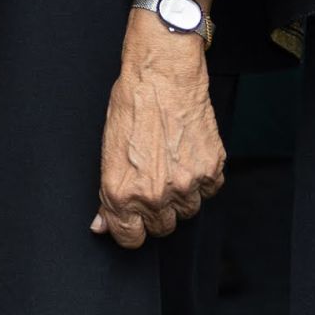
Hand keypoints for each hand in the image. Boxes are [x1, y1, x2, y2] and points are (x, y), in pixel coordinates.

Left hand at [93, 0, 224, 249]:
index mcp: (121, 193)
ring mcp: (185, 185)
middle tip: (154, 183)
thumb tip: (103, 224)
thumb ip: (107, 193)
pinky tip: (188, 156)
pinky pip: (209, 190)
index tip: (133, 221)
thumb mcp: (107, 151)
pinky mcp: (211, 170)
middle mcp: (153, 195)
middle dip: (156, 211)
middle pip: (162, 228)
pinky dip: (202, 178)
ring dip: (181, 195)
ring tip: (172, 165)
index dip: (130, 229)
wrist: (162, 76)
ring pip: (187, 211)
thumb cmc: (131, 106)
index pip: (129, 237)